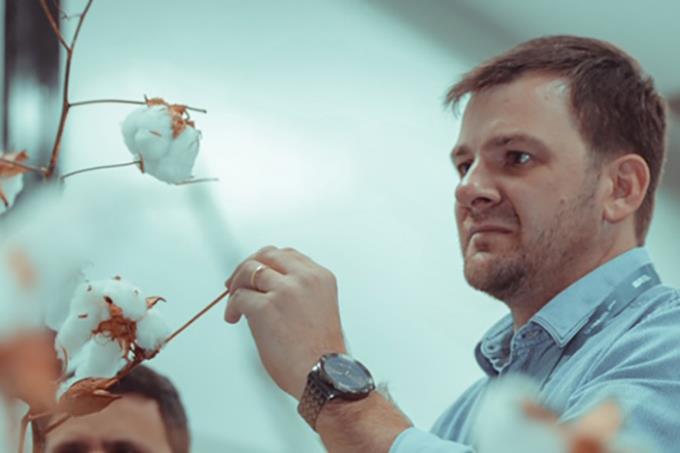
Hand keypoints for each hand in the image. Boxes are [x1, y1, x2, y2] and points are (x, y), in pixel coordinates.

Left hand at [225, 246, 345, 399]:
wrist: (324, 377)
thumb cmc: (319, 353)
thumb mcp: (317, 308)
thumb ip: (298, 291)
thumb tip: (263, 285)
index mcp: (320, 277)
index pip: (286, 255)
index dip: (266, 263)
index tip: (255, 276)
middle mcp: (304, 278)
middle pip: (266, 255)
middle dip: (247, 267)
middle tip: (234, 284)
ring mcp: (285, 290)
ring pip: (249, 270)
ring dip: (236, 285)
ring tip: (234, 306)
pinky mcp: (266, 307)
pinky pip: (239, 297)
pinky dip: (232, 307)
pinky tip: (234, 319)